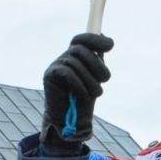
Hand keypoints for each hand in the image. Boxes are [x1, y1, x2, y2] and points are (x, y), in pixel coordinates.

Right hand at [42, 33, 113, 151]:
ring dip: (90, 79)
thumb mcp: (95, 79)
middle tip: (106, 80)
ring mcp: (55, 65)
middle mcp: (64, 57)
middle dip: (96, 64)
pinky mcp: (49, 75)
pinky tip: (84, 95)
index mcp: (76, 56)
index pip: (83, 39)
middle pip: (80, 49)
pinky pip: (66, 72)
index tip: (110, 45)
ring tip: (97, 93)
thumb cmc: (83, 100)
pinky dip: (79, 84)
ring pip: (75, 62)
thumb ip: (98, 61)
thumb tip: (106, 37)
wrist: (69, 122)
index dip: (96, 39)